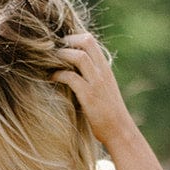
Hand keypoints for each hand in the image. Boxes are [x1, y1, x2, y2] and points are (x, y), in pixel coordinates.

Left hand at [52, 32, 134, 146]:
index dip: (72, 38)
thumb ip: (92, 77)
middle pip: (86, 41)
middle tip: (54, 49)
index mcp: (105, 68)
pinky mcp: (89, 96)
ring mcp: (96, 83)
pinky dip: (58, 75)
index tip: (60, 46)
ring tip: (50, 61)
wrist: (120, 130)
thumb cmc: (109, 112)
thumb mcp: (103, 88)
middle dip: (67, 41)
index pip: (90, 41)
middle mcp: (102, 71)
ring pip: (79, 56)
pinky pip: (71, 77)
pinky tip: (51, 78)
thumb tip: (73, 71)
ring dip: (62, 55)